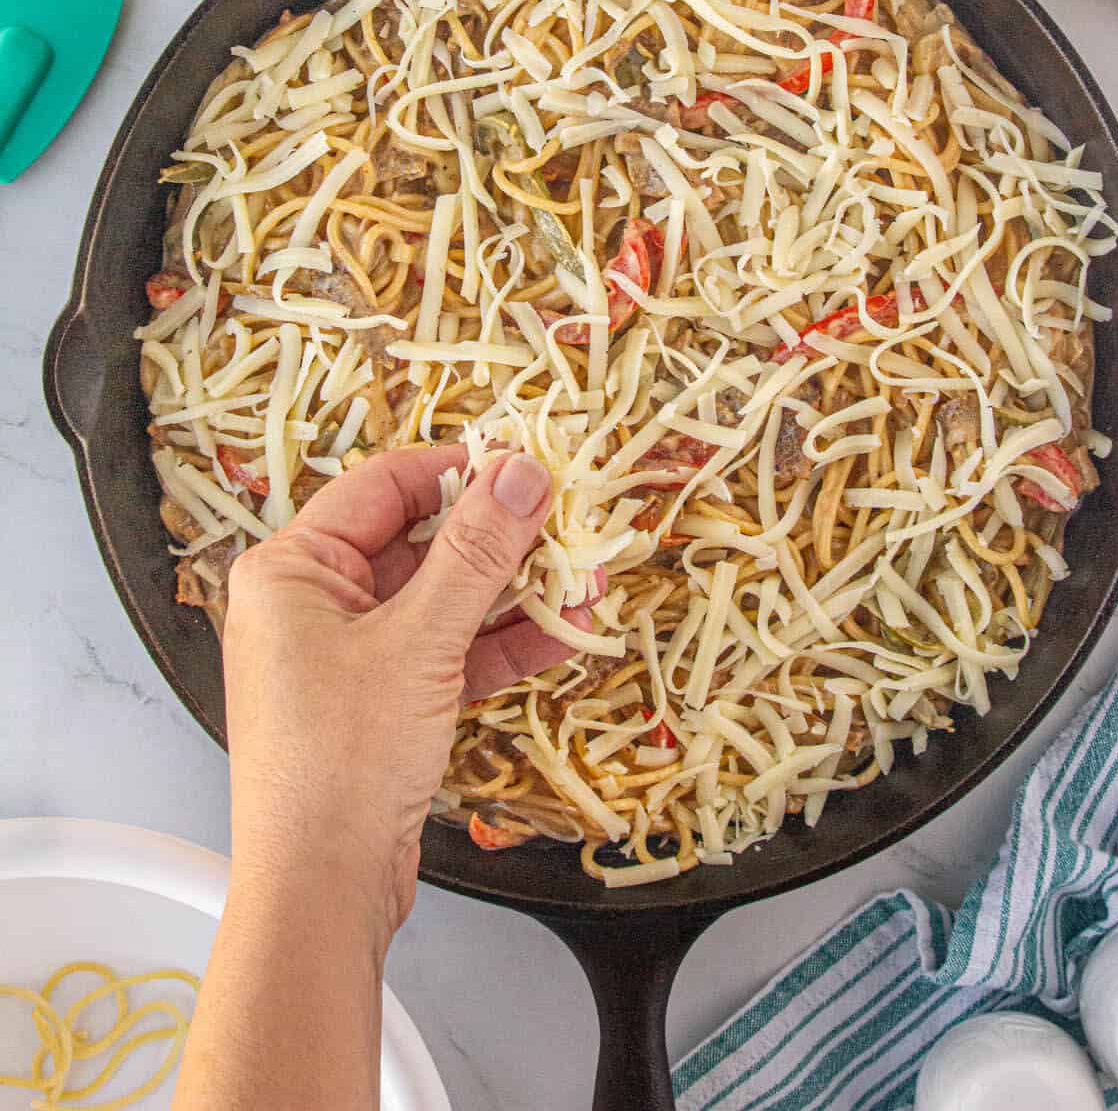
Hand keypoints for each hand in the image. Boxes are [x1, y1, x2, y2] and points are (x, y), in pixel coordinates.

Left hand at [221, 445, 581, 944]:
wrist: (321, 894)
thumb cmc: (339, 763)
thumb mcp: (418, 641)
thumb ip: (476, 553)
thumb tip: (521, 473)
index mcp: (291, 570)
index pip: (382, 486)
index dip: (457, 472)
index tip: (526, 465)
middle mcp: (311, 604)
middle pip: (419, 543)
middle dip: (499, 540)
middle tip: (568, 524)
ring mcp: (348, 657)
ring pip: (442, 601)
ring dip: (513, 593)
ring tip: (584, 579)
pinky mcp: (382, 704)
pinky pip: (447, 652)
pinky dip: (500, 644)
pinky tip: (563, 632)